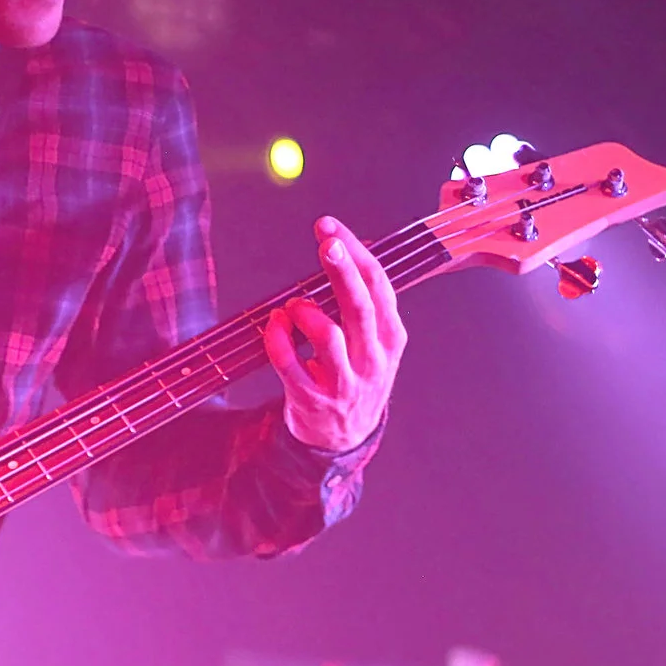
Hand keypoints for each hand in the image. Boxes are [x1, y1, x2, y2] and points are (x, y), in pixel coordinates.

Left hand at [265, 216, 406, 453]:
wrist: (345, 436)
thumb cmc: (356, 376)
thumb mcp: (374, 342)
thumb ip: (363, 302)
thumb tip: (341, 248)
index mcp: (390, 337)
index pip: (379, 286)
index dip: (355, 252)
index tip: (331, 229)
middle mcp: (372, 359)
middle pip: (359, 306)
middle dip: (342, 270)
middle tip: (325, 243)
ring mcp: (345, 382)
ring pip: (328, 336)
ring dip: (306, 311)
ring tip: (294, 306)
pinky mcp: (314, 400)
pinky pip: (290, 364)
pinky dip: (278, 339)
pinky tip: (275, 324)